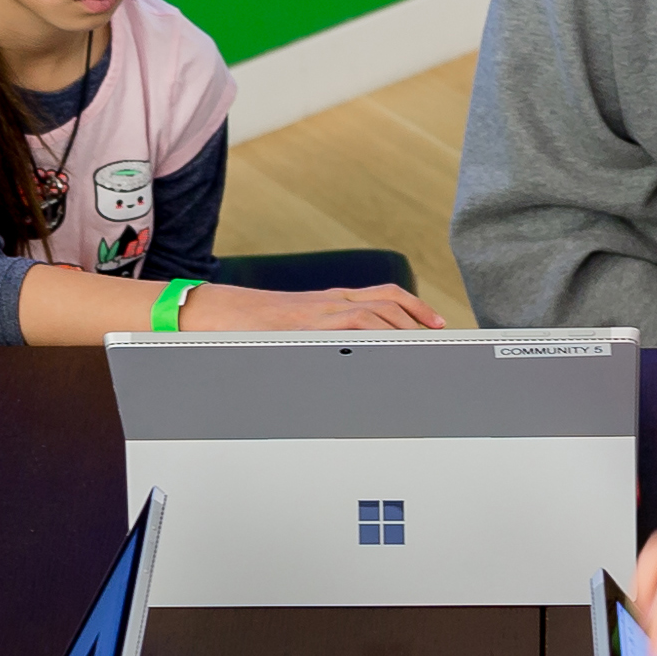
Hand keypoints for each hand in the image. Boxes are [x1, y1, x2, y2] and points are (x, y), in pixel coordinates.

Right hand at [179, 280, 443, 331]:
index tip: (435, 323)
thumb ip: (325, 336)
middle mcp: (331, 301)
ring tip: (421, 345)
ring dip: (402, 327)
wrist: (218, 314)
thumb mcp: (297, 327)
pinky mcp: (308, 323)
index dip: (415, 307)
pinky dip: (374, 333)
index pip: (384, 296)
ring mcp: (320, 311)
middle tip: (438, 337)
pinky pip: (349, 324)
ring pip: (375, 311)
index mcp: (331, 301)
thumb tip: (350, 359)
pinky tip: (388, 347)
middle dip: (418, 319)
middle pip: (387, 301)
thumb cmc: (253, 326)